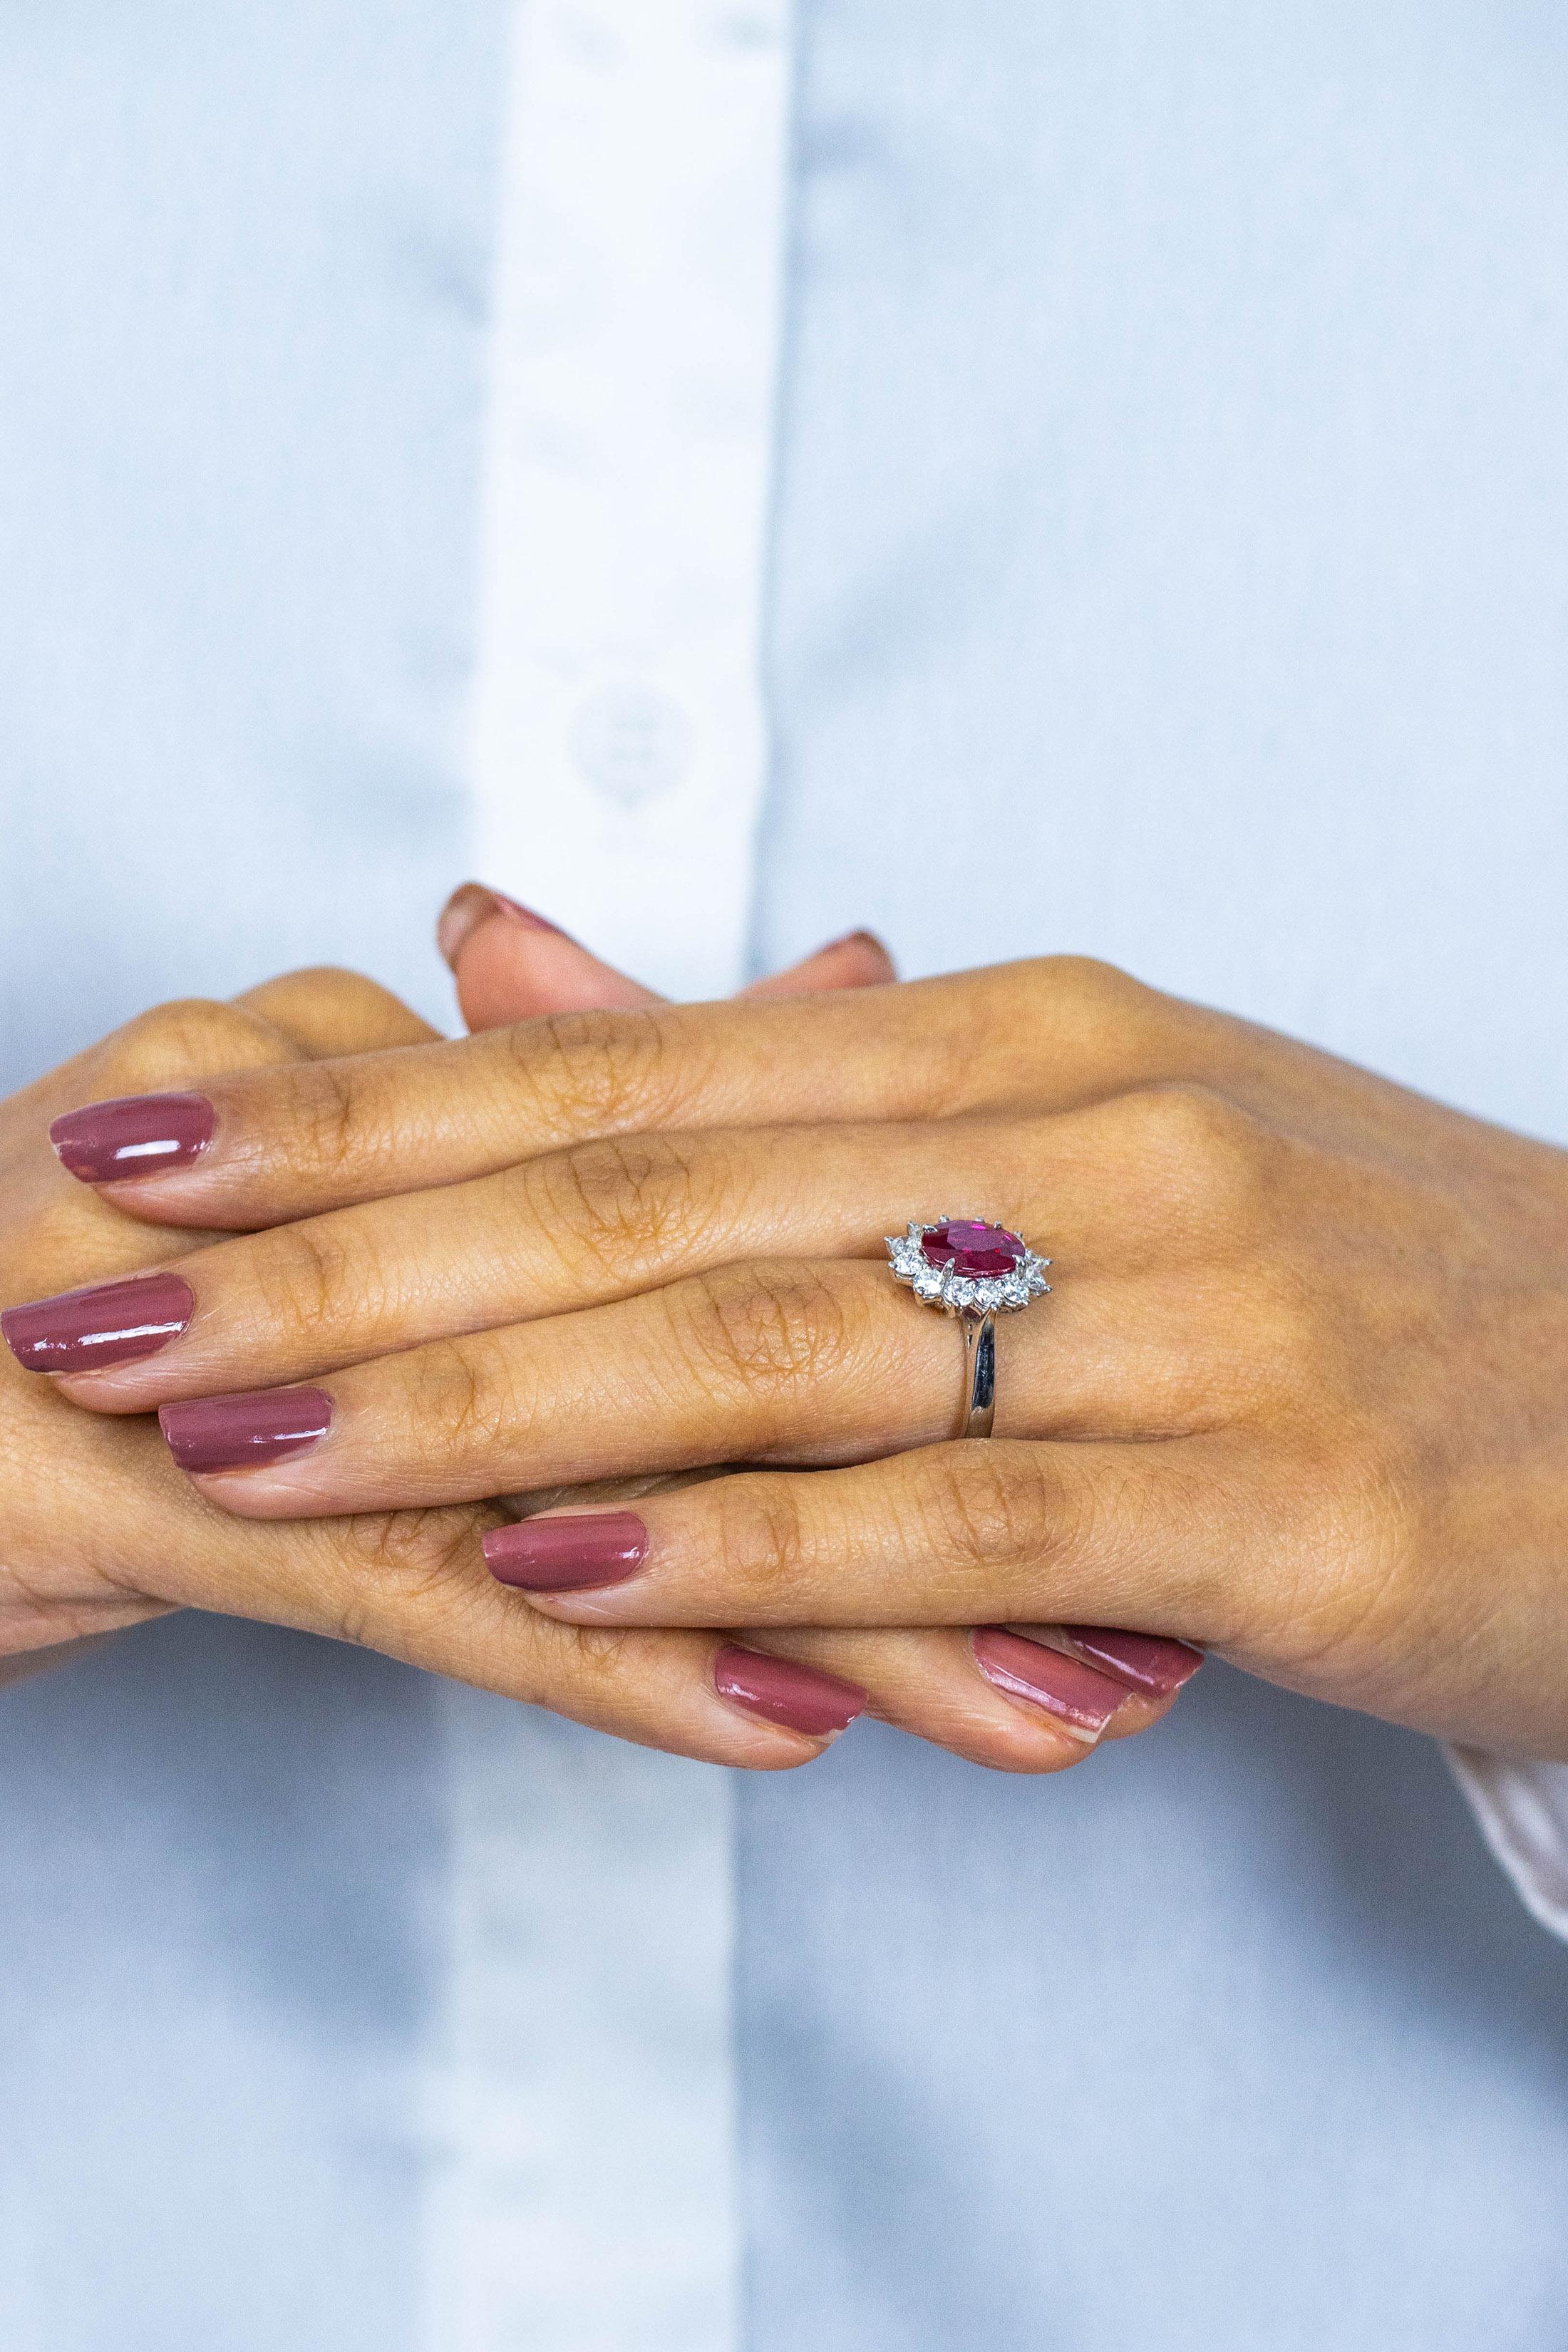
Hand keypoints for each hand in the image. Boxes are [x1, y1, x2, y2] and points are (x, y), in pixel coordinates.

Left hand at [28, 953, 1567, 1758]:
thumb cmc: (1336, 1279)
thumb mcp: (1065, 1135)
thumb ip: (768, 1082)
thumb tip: (498, 955)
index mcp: (1018, 1029)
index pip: (629, 1063)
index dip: (365, 1111)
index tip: (155, 1149)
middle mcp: (1092, 1125)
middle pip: (653, 1195)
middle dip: (346, 1261)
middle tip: (108, 1298)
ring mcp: (1194, 1301)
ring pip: (774, 1348)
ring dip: (483, 1403)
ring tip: (250, 1442)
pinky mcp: (1274, 1493)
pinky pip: (960, 1513)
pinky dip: (749, 1549)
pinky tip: (563, 1569)